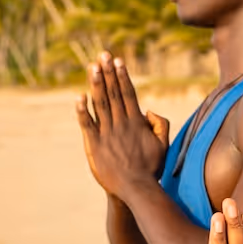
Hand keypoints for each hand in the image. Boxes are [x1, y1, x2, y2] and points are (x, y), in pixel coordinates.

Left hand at [76, 51, 168, 196]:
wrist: (136, 188)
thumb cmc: (151, 168)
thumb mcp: (164, 144)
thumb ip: (160, 124)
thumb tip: (148, 110)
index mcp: (136, 122)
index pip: (128, 93)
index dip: (122, 76)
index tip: (118, 61)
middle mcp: (121, 124)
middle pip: (113, 93)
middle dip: (108, 72)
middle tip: (103, 55)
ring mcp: (107, 134)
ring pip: (100, 104)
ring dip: (96, 84)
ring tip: (93, 67)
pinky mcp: (95, 145)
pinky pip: (87, 124)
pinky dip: (82, 110)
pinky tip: (79, 96)